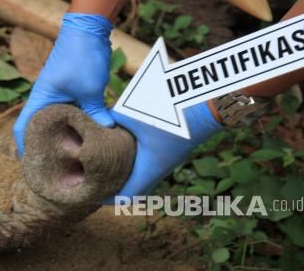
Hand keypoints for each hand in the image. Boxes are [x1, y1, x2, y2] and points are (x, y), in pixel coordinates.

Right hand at [13, 13, 114, 154]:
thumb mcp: (89, 90)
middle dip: (47, 147)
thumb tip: (106, 132)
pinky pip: (74, 114)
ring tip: (75, 156)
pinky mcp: (73, 92)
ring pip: (60, 122)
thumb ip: (95, 113)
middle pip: (41, 128)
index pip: (23, 128)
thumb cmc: (81, 57)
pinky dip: (79, 125)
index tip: (31, 167)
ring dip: (66, 136)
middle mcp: (47, 100)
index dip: (23, 148)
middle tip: (57, 167)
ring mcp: (60, 96)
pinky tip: (89, 136)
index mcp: (41, 100)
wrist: (88, 31)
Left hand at [104, 102, 222, 202]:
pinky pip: (153, 164)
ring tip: (112, 167)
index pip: (127, 196)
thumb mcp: (132, 112)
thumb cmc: (170, 112)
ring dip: (130, 175)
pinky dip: (139, 163)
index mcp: (149, 168)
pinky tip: (129, 150)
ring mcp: (170, 160)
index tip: (94, 195)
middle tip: (102, 182)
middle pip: (138, 190)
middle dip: (119, 189)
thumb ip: (112, 117)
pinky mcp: (174, 149)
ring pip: (146, 176)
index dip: (109, 199)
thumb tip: (99, 120)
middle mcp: (161, 169)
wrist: (208, 104)